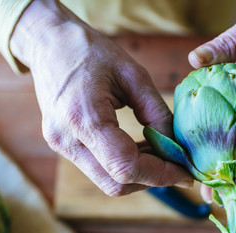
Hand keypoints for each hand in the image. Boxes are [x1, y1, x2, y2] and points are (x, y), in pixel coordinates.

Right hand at [10, 0, 192, 195]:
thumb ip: (157, 113)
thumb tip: (176, 147)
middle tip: (176, 163)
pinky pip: (99, 169)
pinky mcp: (62, 146)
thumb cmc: (91, 51)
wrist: (50, 44)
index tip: (185, 173)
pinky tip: (138, 148)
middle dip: (151, 178)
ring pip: (108, 181)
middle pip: (116, 184)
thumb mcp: (134, 75)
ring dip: (139, 174)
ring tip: (158, 151)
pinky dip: (124, 165)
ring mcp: (61, 146)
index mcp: (83, 118)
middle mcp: (67, 140)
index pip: (126, 166)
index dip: (161, 175)